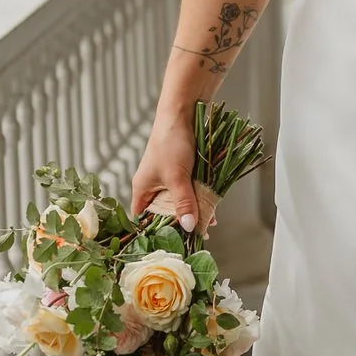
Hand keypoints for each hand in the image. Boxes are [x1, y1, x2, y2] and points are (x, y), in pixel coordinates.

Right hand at [130, 110, 202, 232]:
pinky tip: (212, 209)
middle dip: (180, 223)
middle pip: (165, 213)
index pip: (143, 219)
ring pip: (180, 203)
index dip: (155, 232)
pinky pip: (190, 192)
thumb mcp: (177, 176)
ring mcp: (169, 179)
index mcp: (142, 189)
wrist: (184, 112)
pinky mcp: (183, 172)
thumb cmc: (171, 141)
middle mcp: (154, 186)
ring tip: (209, 225)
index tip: (173, 243)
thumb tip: (189, 226)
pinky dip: (199, 199)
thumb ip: (183, 202)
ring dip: (193, 212)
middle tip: (197, 235)